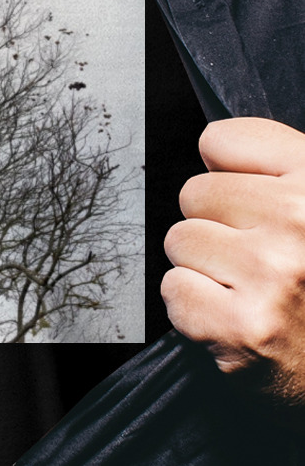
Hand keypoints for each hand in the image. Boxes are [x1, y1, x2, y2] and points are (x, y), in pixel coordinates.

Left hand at [162, 117, 304, 419]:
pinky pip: (174, 290)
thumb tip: (209, 145)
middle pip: (194, 193)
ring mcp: (272, 275)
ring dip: (202, 266)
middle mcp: (301, 221)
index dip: (223, 170)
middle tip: (253, 257)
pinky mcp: (242, 326)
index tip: (244, 198)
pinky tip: (233, 315)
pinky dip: (193, 307)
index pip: (221, 139)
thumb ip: (275, 169)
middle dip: (213, 224)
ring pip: (180, 241)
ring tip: (246, 287)